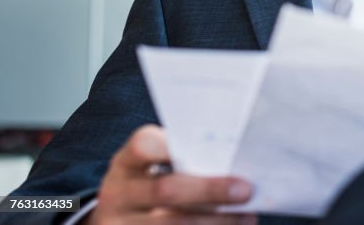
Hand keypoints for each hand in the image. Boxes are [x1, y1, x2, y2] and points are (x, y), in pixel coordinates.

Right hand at [88, 125, 255, 224]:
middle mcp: (117, 195)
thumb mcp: (154, 166)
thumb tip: (234, 164)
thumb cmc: (151, 182)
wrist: (120, 220)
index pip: (144, 146)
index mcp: (125, 164)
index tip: (211, 147)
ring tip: (246, 216)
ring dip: (214, 221)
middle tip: (245, 190)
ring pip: (172, 224)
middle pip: (165, 190)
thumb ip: (184, 159)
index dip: (173, 146)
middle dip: (209, 190)